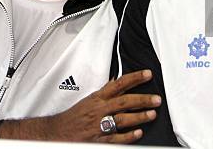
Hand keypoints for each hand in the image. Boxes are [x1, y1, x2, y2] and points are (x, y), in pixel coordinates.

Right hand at [0, 69, 160, 142]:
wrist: (56, 132)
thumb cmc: (74, 117)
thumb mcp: (89, 101)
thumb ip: (105, 95)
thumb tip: (121, 86)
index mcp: (97, 98)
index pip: (118, 84)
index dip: (134, 78)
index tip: (147, 74)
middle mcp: (99, 109)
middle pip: (124, 101)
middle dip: (142, 99)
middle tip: (156, 98)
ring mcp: (99, 125)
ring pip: (122, 119)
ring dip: (139, 117)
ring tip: (152, 114)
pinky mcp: (97, 139)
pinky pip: (115, 138)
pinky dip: (128, 136)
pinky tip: (138, 133)